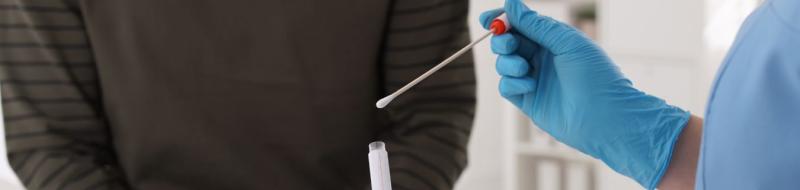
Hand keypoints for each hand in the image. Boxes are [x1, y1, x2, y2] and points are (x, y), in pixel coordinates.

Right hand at [480, 0, 690, 188]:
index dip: (502, 20)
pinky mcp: (528, 100)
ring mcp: (534, 79)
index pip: (522, 24)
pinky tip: (529, 85)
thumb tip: (511, 4)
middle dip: (503, 40)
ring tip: (524, 69)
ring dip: (508, 62)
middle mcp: (542, 58)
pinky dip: (511, 82)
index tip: (487, 19)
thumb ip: (536, 25)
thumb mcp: (567, 42)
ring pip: (504, 64)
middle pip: (508, 42)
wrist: (607, 119)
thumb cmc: (597, 77)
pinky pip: (506, 86)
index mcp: (554, 40)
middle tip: (511, 45)